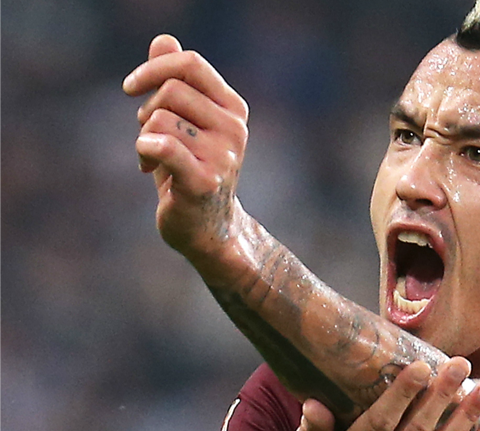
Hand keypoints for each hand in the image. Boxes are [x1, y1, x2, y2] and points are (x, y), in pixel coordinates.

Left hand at [123, 35, 249, 257]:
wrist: (208, 228)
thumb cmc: (191, 171)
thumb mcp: (184, 122)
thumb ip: (176, 81)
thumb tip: (163, 40)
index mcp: (234, 109)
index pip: (190, 64)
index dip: (154, 68)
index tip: (131, 88)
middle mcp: (234, 129)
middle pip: (171, 90)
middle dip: (147, 111)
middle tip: (148, 137)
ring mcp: (223, 155)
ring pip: (159, 119)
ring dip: (143, 138)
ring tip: (151, 161)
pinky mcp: (204, 180)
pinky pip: (161, 145)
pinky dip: (144, 150)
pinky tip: (145, 167)